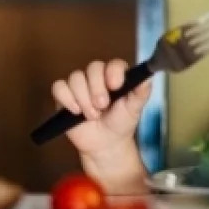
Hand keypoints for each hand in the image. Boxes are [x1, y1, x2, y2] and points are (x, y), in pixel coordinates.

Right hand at [52, 59, 149, 173]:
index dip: (113, 72)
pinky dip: (67, 99)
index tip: (115, 86)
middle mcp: (97, 77)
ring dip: (83, 98)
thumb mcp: (135, 108)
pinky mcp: (64, 96)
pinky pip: (59, 87)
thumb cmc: (121, 123)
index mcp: (116, 76)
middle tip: (103, 106)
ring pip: (75, 77)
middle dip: (97, 88)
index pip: (114, 63)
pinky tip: (76, 112)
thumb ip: (141, 91)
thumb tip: (149, 75)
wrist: (105, 145)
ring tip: (92, 115)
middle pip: (93, 67)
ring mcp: (80, 86)